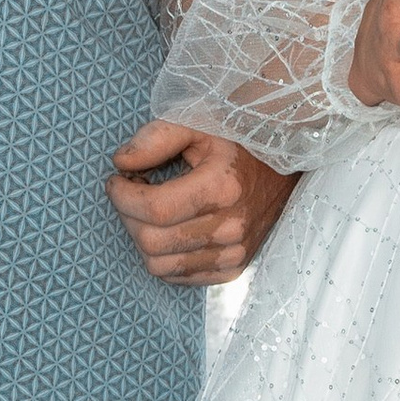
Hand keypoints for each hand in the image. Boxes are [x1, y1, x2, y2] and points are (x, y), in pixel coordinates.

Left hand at [108, 123, 294, 284]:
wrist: (283, 168)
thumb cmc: (238, 141)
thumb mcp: (199, 123)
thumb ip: (156, 137)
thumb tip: (121, 162)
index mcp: (223, 188)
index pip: (153, 209)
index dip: (122, 196)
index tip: (117, 180)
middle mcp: (231, 228)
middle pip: (151, 241)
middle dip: (128, 216)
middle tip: (131, 193)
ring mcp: (234, 253)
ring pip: (160, 266)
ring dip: (142, 238)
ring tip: (148, 212)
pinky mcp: (233, 269)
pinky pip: (179, 278)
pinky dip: (163, 256)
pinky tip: (167, 229)